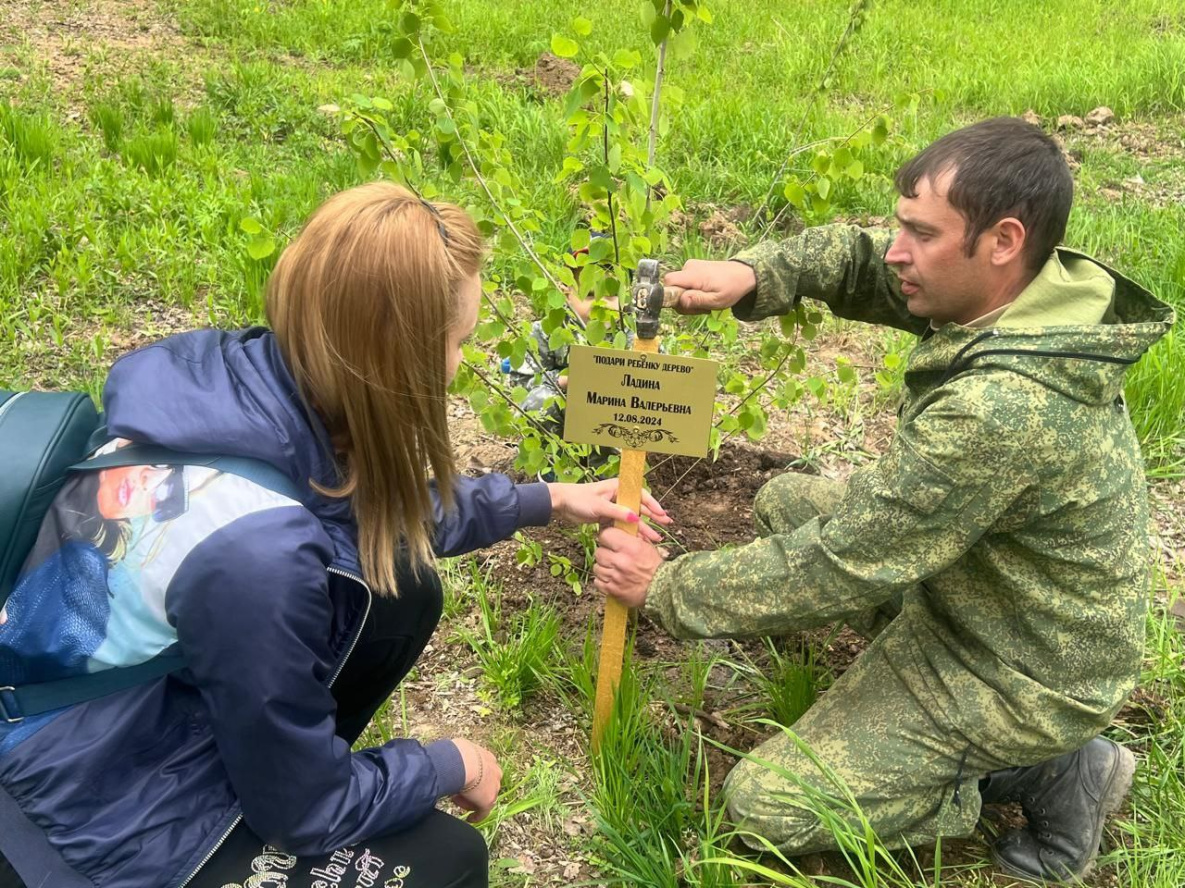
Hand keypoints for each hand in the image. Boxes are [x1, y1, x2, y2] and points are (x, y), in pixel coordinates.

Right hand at [449, 738, 502, 822]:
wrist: (463, 762)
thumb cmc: (456, 753)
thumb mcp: (458, 750)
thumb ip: (457, 755)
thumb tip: (447, 757)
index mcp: (488, 758)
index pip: (483, 769)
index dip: (473, 776)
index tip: (464, 780)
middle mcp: (495, 771)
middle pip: (486, 783)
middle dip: (475, 789)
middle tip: (460, 791)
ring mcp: (494, 786)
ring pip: (484, 797)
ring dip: (472, 800)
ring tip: (457, 800)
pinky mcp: (489, 800)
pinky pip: (483, 812)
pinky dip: (476, 816)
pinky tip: (470, 819)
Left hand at [548, 479, 670, 542]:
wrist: (561, 504)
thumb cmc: (579, 499)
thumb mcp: (599, 506)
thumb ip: (617, 512)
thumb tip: (636, 518)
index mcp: (618, 487)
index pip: (641, 495)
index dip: (653, 505)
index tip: (662, 515)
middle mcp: (619, 496)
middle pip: (640, 507)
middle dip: (653, 517)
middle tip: (666, 525)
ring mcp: (614, 507)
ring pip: (633, 518)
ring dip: (643, 527)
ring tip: (656, 538)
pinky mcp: (608, 517)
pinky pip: (624, 525)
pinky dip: (631, 532)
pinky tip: (639, 541)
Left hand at [594, 526, 665, 607]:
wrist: (662, 589)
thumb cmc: (654, 566)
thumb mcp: (647, 546)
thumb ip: (632, 536)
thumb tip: (619, 526)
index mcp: (630, 547)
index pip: (605, 535)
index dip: (607, 537)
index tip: (610, 540)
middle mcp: (621, 561)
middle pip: (599, 552)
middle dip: (605, 553)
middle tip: (612, 556)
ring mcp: (615, 577)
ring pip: (597, 567)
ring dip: (603, 567)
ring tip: (613, 568)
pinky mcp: (612, 590)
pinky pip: (597, 582)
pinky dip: (603, 580)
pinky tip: (612, 578)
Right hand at [664, 259, 755, 313]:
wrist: (743, 274)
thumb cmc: (732, 288)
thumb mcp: (717, 300)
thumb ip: (697, 300)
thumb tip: (680, 300)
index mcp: (694, 275)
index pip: (668, 282)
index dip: (672, 296)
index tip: (686, 305)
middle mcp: (689, 267)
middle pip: (673, 287)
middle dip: (684, 301)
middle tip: (701, 307)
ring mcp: (690, 266)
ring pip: (679, 287)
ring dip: (690, 298)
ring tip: (706, 301)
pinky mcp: (693, 268)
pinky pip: (685, 283)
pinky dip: (693, 292)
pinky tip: (706, 295)